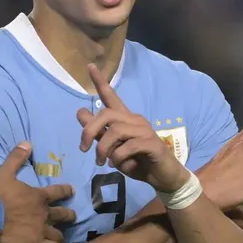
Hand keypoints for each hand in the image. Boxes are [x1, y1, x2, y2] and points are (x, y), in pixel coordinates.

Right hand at [0, 142, 74, 242]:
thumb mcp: (4, 172)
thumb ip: (16, 158)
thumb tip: (27, 142)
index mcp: (38, 196)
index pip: (58, 192)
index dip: (66, 191)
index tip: (72, 191)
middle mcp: (44, 213)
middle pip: (63, 214)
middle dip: (69, 215)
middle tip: (73, 216)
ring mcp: (41, 230)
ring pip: (58, 233)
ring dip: (62, 235)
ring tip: (64, 238)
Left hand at [77, 64, 188, 192]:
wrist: (162, 176)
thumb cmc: (137, 161)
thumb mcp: (112, 147)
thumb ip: (98, 132)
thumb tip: (80, 113)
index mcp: (125, 119)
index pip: (111, 96)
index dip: (100, 82)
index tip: (90, 66)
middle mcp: (134, 120)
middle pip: (106, 114)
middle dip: (89, 130)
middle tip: (84, 149)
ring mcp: (144, 130)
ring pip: (115, 130)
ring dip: (102, 148)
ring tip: (101, 162)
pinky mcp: (152, 144)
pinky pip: (128, 146)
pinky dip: (117, 156)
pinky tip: (116, 164)